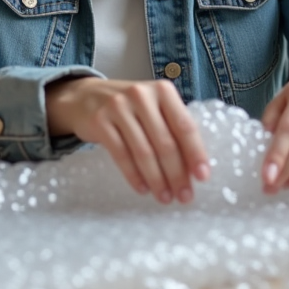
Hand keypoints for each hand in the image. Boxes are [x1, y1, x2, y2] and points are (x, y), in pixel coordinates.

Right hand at [45, 77, 209, 203]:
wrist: (85, 96)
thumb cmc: (130, 107)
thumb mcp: (153, 107)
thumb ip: (172, 128)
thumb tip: (193, 168)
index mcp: (163, 91)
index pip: (184, 125)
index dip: (195, 153)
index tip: (202, 177)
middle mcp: (141, 95)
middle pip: (165, 142)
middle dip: (177, 174)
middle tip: (184, 196)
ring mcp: (118, 107)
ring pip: (143, 151)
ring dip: (157, 179)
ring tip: (164, 197)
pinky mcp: (100, 121)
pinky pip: (120, 154)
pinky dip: (133, 175)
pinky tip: (142, 189)